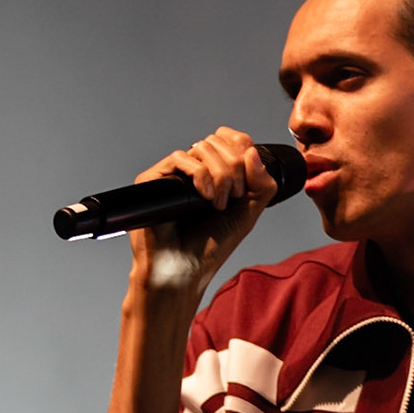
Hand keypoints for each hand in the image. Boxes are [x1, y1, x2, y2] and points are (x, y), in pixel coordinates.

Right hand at [125, 127, 280, 297]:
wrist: (184, 271)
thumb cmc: (210, 248)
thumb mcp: (248, 214)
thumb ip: (261, 184)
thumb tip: (252, 152)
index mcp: (214, 174)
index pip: (230, 141)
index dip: (243, 150)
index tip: (245, 182)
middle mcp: (193, 171)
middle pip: (219, 143)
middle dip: (234, 169)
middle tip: (233, 199)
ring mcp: (173, 174)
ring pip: (202, 147)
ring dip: (220, 175)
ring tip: (218, 204)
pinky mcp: (152, 180)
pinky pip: (179, 158)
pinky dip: (200, 175)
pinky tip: (205, 198)